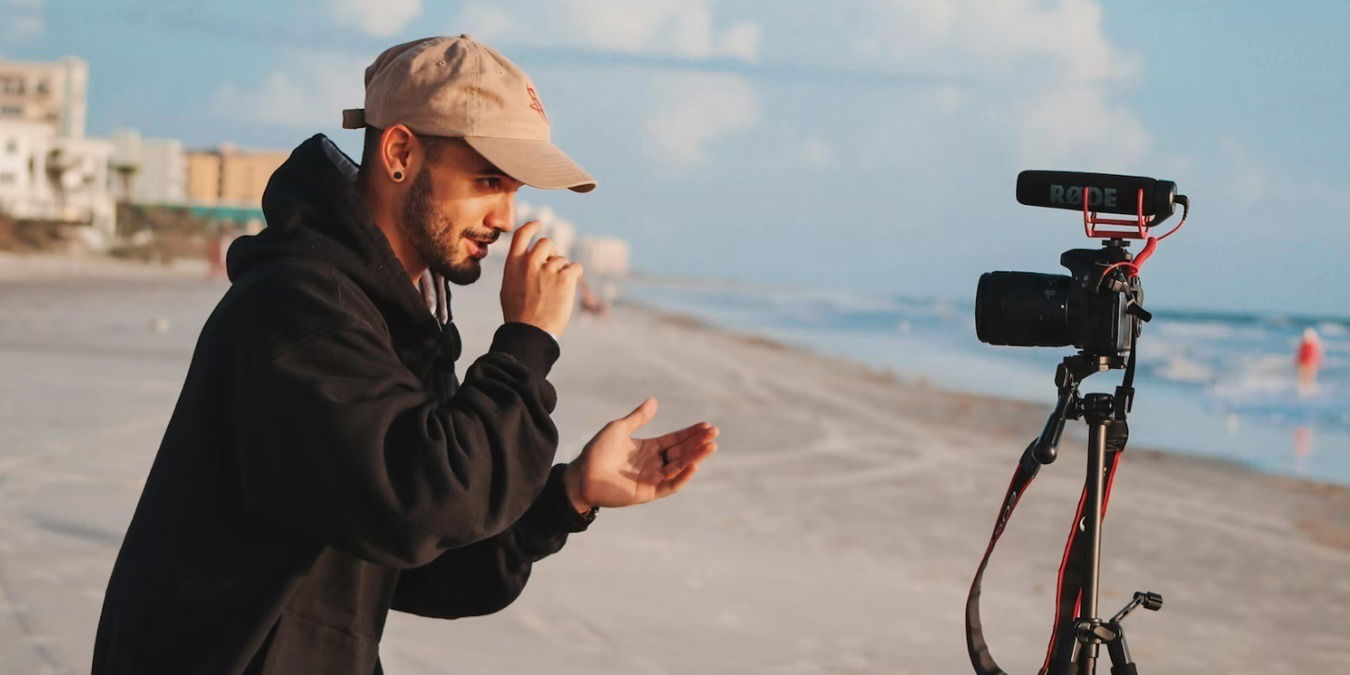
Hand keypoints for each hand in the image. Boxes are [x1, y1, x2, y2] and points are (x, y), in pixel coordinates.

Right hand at [500, 221, 582, 336]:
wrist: (530, 332)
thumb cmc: (518, 315)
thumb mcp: (508, 289)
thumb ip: (517, 270)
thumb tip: (525, 259)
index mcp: (514, 264)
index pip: (522, 234)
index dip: (532, 226)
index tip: (538, 223)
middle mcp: (530, 262)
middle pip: (547, 243)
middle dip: (552, 253)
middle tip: (553, 268)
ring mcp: (548, 269)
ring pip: (562, 259)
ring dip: (563, 271)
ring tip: (556, 291)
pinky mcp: (564, 278)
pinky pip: (575, 267)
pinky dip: (576, 274)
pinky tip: (570, 286)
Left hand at [564, 398, 717, 512]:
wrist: (582, 475)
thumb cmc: (597, 451)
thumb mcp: (619, 429)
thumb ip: (638, 417)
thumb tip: (654, 400)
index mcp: (649, 448)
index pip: (676, 440)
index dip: (691, 433)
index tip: (706, 425)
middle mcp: (654, 463)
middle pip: (681, 452)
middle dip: (698, 443)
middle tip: (714, 433)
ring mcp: (652, 478)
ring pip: (679, 467)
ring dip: (695, 457)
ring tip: (710, 446)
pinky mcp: (648, 492)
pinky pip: (670, 485)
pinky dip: (683, 476)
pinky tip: (694, 465)